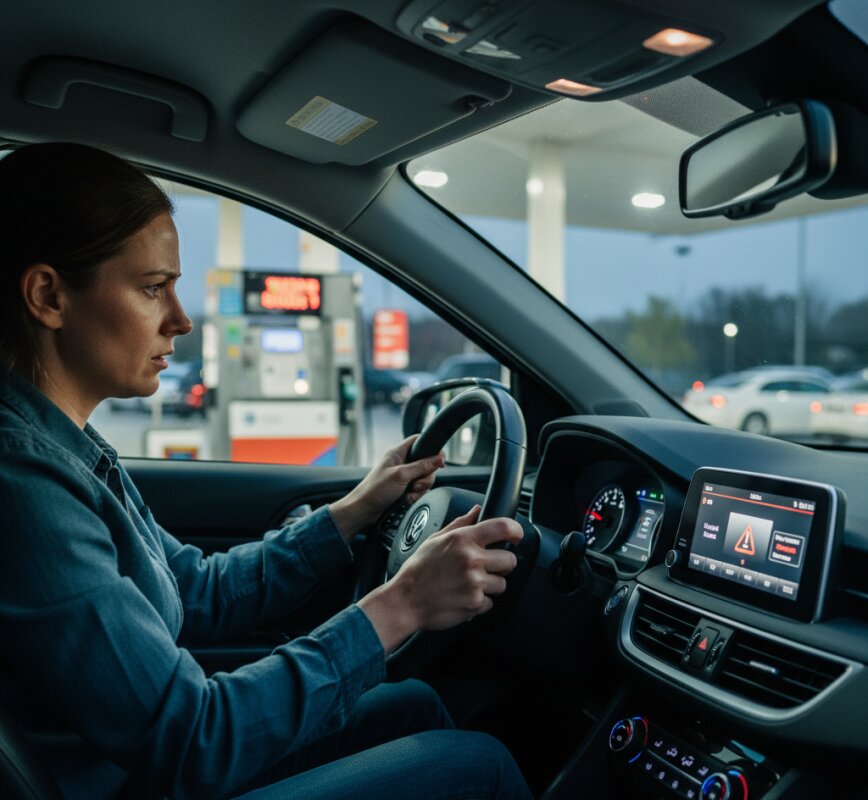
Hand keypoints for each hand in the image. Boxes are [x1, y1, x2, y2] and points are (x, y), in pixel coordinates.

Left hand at [329, 436, 443, 540]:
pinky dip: (416, 496)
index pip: (419, 441)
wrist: (364, 512)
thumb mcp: (400, 475)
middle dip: (426, 476)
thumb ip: (422, 466)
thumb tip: (439, 458)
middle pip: (427, 463)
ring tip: (408, 494)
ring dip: (420, 488)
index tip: (440, 459)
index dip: (432, 447)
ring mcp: (404, 477)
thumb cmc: (375, 490)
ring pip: (425, 479)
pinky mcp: (405, 490)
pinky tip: (407, 500)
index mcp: (398, 453)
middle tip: (416, 484)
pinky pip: (420, 491)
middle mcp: (402, 463)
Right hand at [358, 506, 524, 652]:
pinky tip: (463, 596)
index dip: (516, 530)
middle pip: (510, 560)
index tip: (516, 536)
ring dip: (490, 585)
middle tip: (485, 567)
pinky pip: (490, 602)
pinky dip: (480, 602)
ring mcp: (474, 583)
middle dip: (501, 564)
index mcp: (463, 540)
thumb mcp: (435, 539)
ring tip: (469, 584)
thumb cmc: (418, 570)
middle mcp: (471, 559)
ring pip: (502, 584)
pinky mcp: (475, 604)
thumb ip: (460, 523)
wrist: (404, 601)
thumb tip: (477, 510)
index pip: (503, 527)